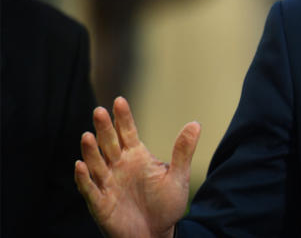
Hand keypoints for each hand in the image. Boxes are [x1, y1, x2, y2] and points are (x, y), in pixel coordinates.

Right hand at [74, 97, 200, 237]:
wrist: (156, 234)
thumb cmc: (166, 205)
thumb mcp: (178, 177)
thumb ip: (183, 151)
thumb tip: (195, 123)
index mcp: (136, 156)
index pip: (128, 133)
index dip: (123, 118)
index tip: (120, 100)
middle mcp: (119, 166)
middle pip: (109, 144)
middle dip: (105, 128)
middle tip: (100, 111)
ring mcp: (108, 183)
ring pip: (96, 163)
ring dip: (91, 150)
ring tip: (88, 135)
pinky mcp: (100, 202)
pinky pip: (90, 188)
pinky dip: (84, 178)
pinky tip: (80, 165)